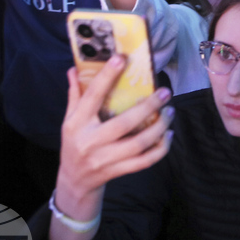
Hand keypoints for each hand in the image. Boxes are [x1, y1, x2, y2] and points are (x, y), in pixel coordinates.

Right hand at [55, 57, 172, 210]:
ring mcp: (104, 159)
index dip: (106, 77)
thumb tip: (74, 67)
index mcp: (77, 123)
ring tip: (170, 112)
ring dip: (159, 127)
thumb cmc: (74, 143)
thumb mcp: (69, 119)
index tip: (121, 59)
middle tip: (165, 92)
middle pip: (124, 123)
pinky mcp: (117, 172)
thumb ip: (75, 94)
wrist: (74, 181)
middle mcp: (90, 141)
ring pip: (138, 144)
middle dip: (148, 107)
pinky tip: (168, 135)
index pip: (92, 96)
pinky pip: (144, 162)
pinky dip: (160, 149)